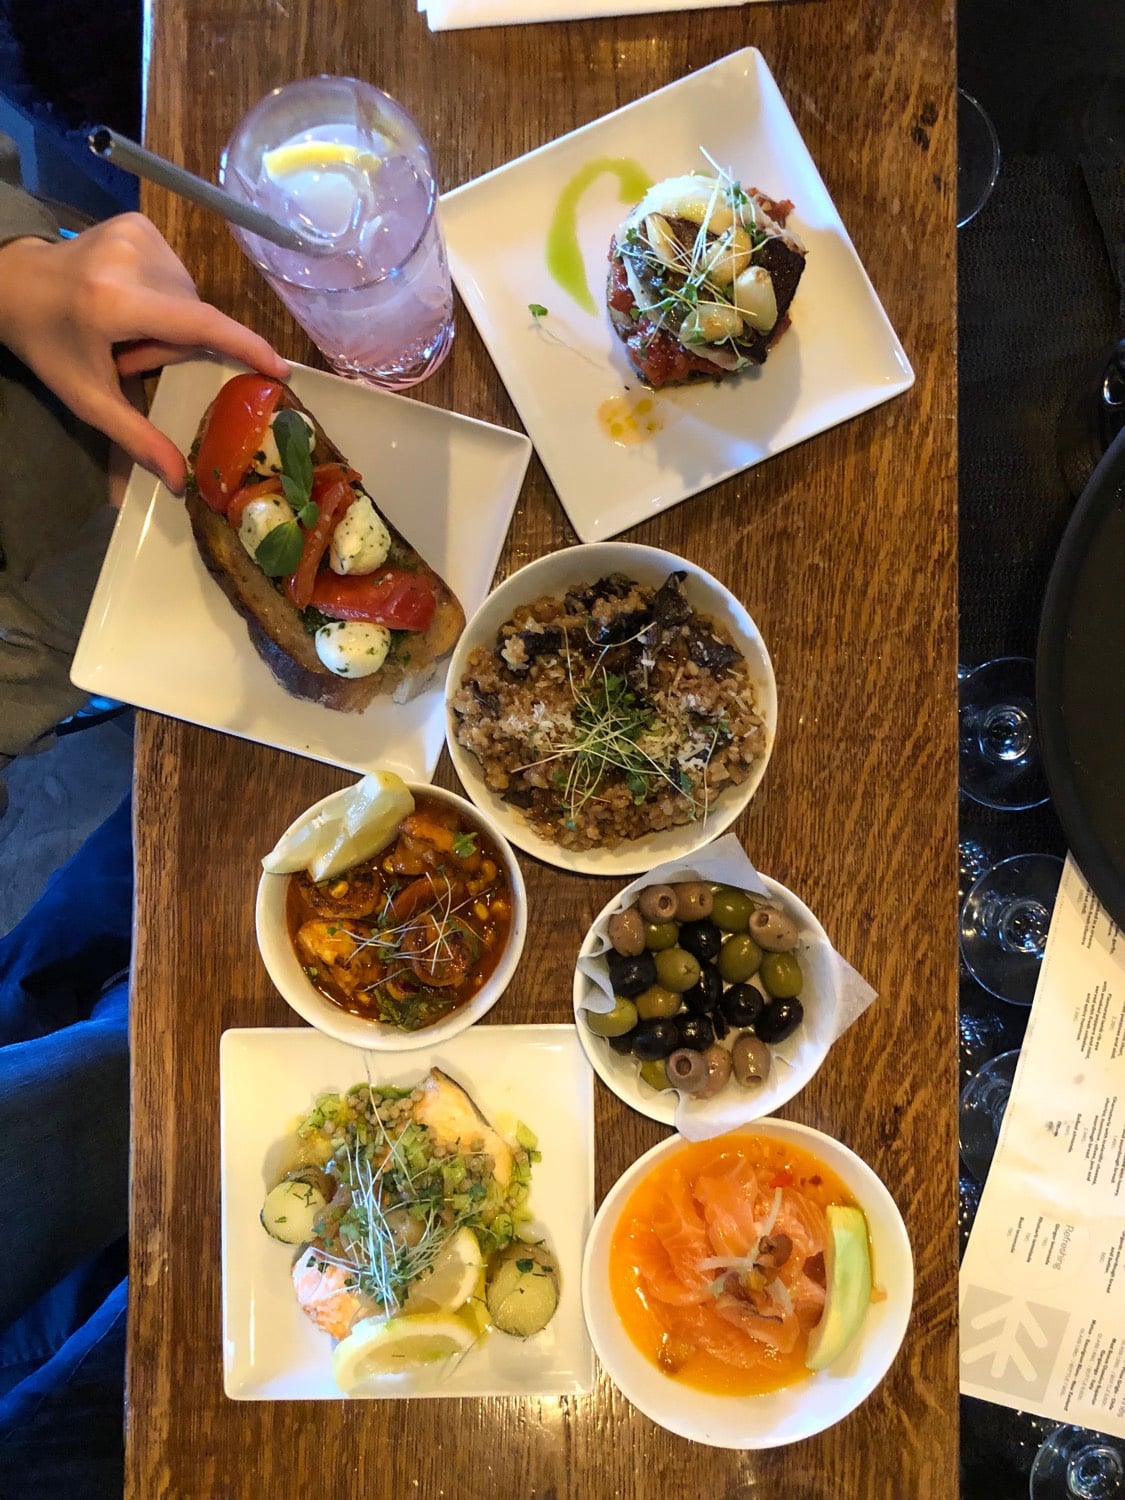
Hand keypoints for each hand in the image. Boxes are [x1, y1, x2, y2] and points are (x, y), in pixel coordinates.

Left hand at [0, 213, 289, 491]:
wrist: (12, 283)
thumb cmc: (50, 345)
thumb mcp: (87, 398)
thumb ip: (136, 437)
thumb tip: (181, 482)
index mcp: (114, 302)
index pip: (197, 324)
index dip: (243, 346)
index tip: (280, 368)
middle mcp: (129, 258)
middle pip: (192, 316)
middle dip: (172, 343)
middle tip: (126, 353)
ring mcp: (135, 233)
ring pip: (189, 295)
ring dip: (170, 320)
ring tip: (125, 325)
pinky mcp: (138, 221)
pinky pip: (178, 272)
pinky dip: (164, 293)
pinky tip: (128, 297)